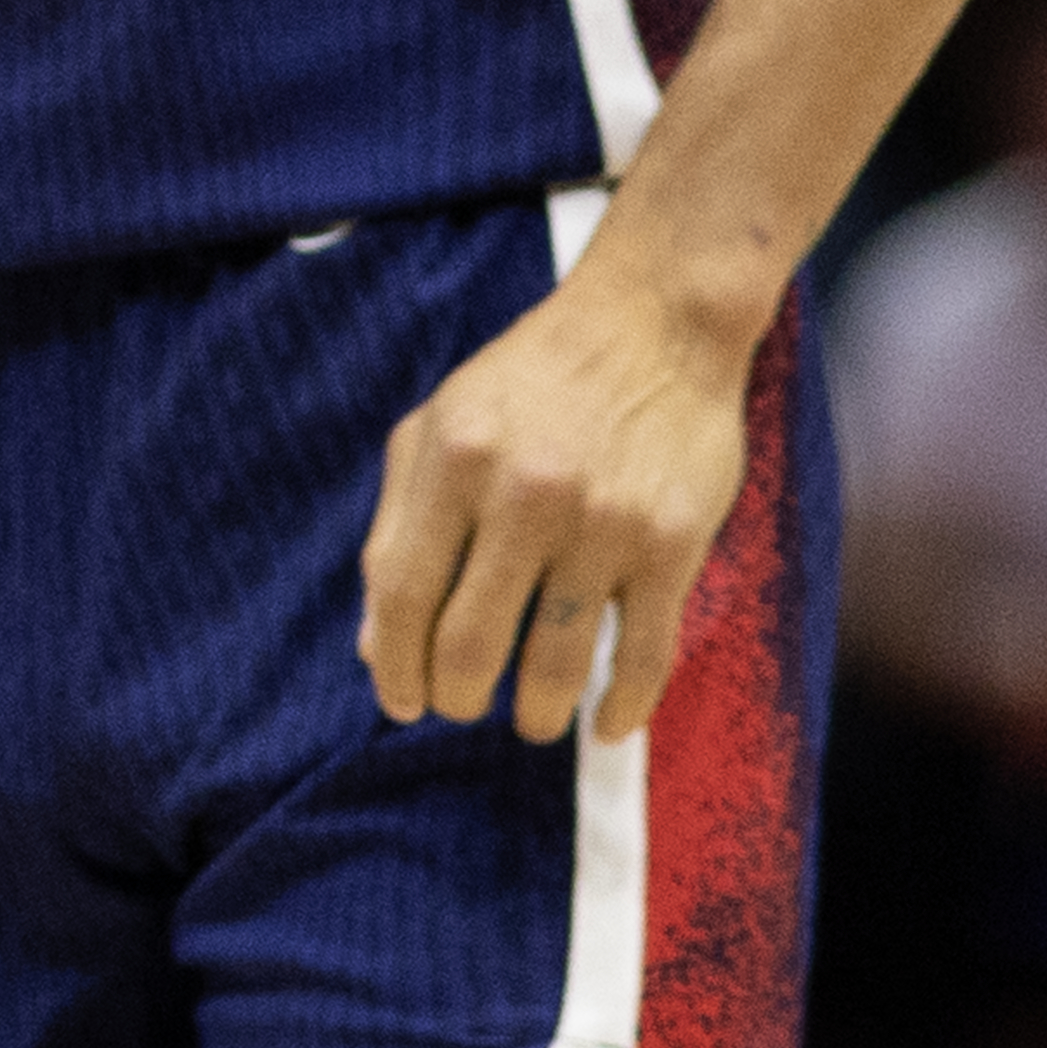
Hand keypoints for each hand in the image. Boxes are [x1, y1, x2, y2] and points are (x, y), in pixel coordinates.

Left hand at [355, 235, 756, 742]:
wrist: (654, 323)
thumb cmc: (532, 381)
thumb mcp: (440, 426)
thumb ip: (399, 527)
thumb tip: (376, 647)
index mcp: (452, 460)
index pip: (402, 595)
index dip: (393, 666)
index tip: (402, 701)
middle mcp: (523, 493)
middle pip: (469, 643)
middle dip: (456, 697)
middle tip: (462, 705)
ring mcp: (602, 522)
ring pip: (555, 663)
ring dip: (535, 713)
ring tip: (530, 719)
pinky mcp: (670, 543)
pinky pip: (644, 653)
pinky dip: (623, 706)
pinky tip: (606, 724)